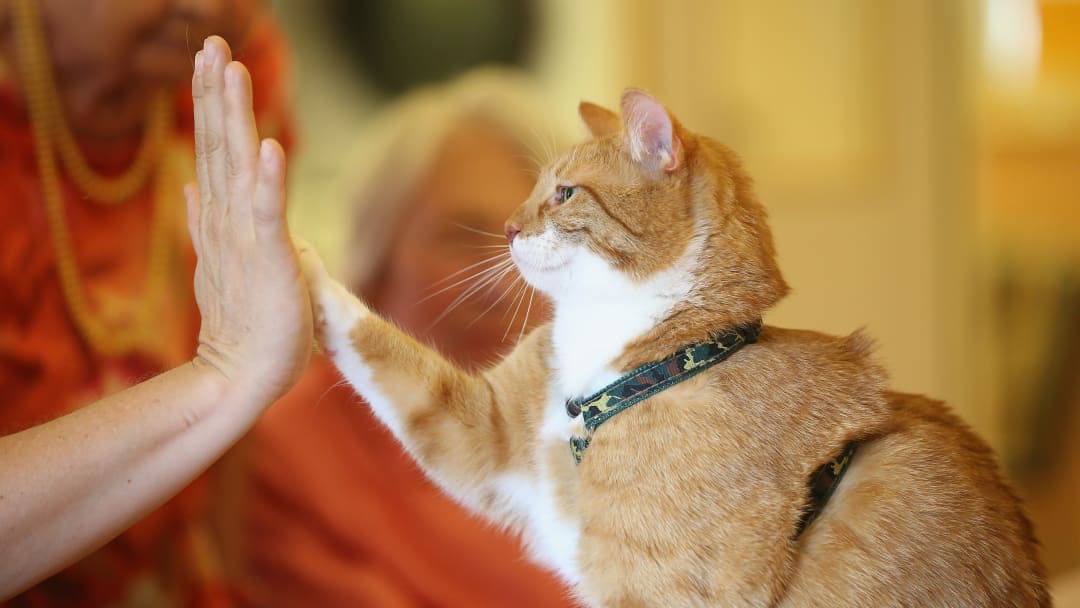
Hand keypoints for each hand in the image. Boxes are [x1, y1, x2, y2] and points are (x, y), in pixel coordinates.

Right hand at [186, 36, 311, 404]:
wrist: (243, 374)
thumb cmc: (243, 321)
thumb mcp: (220, 262)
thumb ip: (205, 222)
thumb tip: (190, 186)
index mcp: (221, 218)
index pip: (216, 149)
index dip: (213, 103)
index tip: (211, 58)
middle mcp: (228, 221)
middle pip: (220, 145)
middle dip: (216, 93)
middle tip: (211, 43)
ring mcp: (246, 239)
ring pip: (239, 167)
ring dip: (235, 118)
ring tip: (230, 71)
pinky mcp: (269, 260)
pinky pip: (268, 215)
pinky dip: (268, 181)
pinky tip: (270, 147)